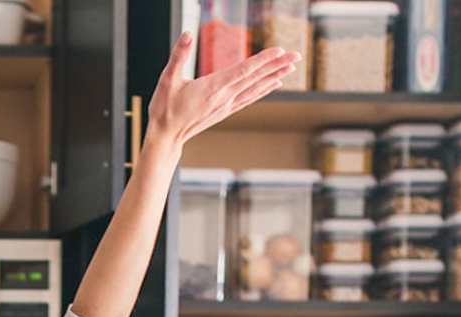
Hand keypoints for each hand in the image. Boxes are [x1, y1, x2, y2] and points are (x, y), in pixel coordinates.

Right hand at [146, 33, 300, 147]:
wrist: (165, 137)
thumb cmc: (164, 109)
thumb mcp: (166, 80)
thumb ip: (178, 56)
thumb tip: (185, 35)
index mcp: (212, 88)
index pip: (243, 70)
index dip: (263, 60)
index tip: (279, 51)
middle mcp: (223, 97)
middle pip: (255, 78)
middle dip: (277, 65)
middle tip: (296, 55)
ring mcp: (225, 105)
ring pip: (255, 88)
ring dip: (274, 76)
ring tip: (291, 67)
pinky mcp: (224, 111)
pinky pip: (248, 98)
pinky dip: (263, 90)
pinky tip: (273, 85)